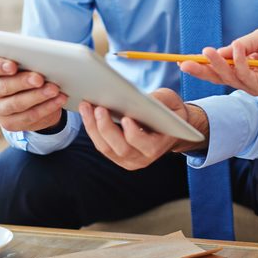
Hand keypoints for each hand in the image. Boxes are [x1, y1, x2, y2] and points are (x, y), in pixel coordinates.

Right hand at [0, 56, 67, 131]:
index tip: (13, 66)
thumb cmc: (24, 74)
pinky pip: (29, 116)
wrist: (27, 100)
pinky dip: (47, 108)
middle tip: (40, 79)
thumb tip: (43, 61)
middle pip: (4, 86)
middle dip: (23, 82)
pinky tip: (58, 100)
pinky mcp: (8, 124)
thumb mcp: (22, 66)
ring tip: (54, 90)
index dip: (0, 66)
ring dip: (38, 96)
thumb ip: (26, 62)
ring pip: (17, 104)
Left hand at [79, 88, 208, 169]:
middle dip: (107, 128)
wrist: (169, 128)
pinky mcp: (116, 155)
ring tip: (86, 106)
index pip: (147, 146)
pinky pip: (101, 145)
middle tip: (99, 108)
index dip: (135, 134)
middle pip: (121, 148)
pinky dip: (92, 128)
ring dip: (94, 127)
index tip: (126, 118)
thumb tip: (139, 98)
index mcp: (160, 145)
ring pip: (106, 148)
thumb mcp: (171, 101)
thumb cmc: (170, 112)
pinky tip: (87, 112)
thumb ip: (159, 100)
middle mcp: (144, 158)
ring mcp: (128, 160)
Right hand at [179, 28, 257, 96]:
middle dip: (201, 71)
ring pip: (228, 78)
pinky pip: (245, 76)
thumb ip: (240, 45)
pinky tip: (236, 50)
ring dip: (216, 64)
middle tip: (184, 64)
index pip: (219, 68)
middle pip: (218, 77)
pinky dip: (238, 63)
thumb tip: (220, 51)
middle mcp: (245, 78)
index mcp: (242, 66)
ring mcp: (253, 85)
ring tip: (206, 52)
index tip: (185, 60)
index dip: (203, 64)